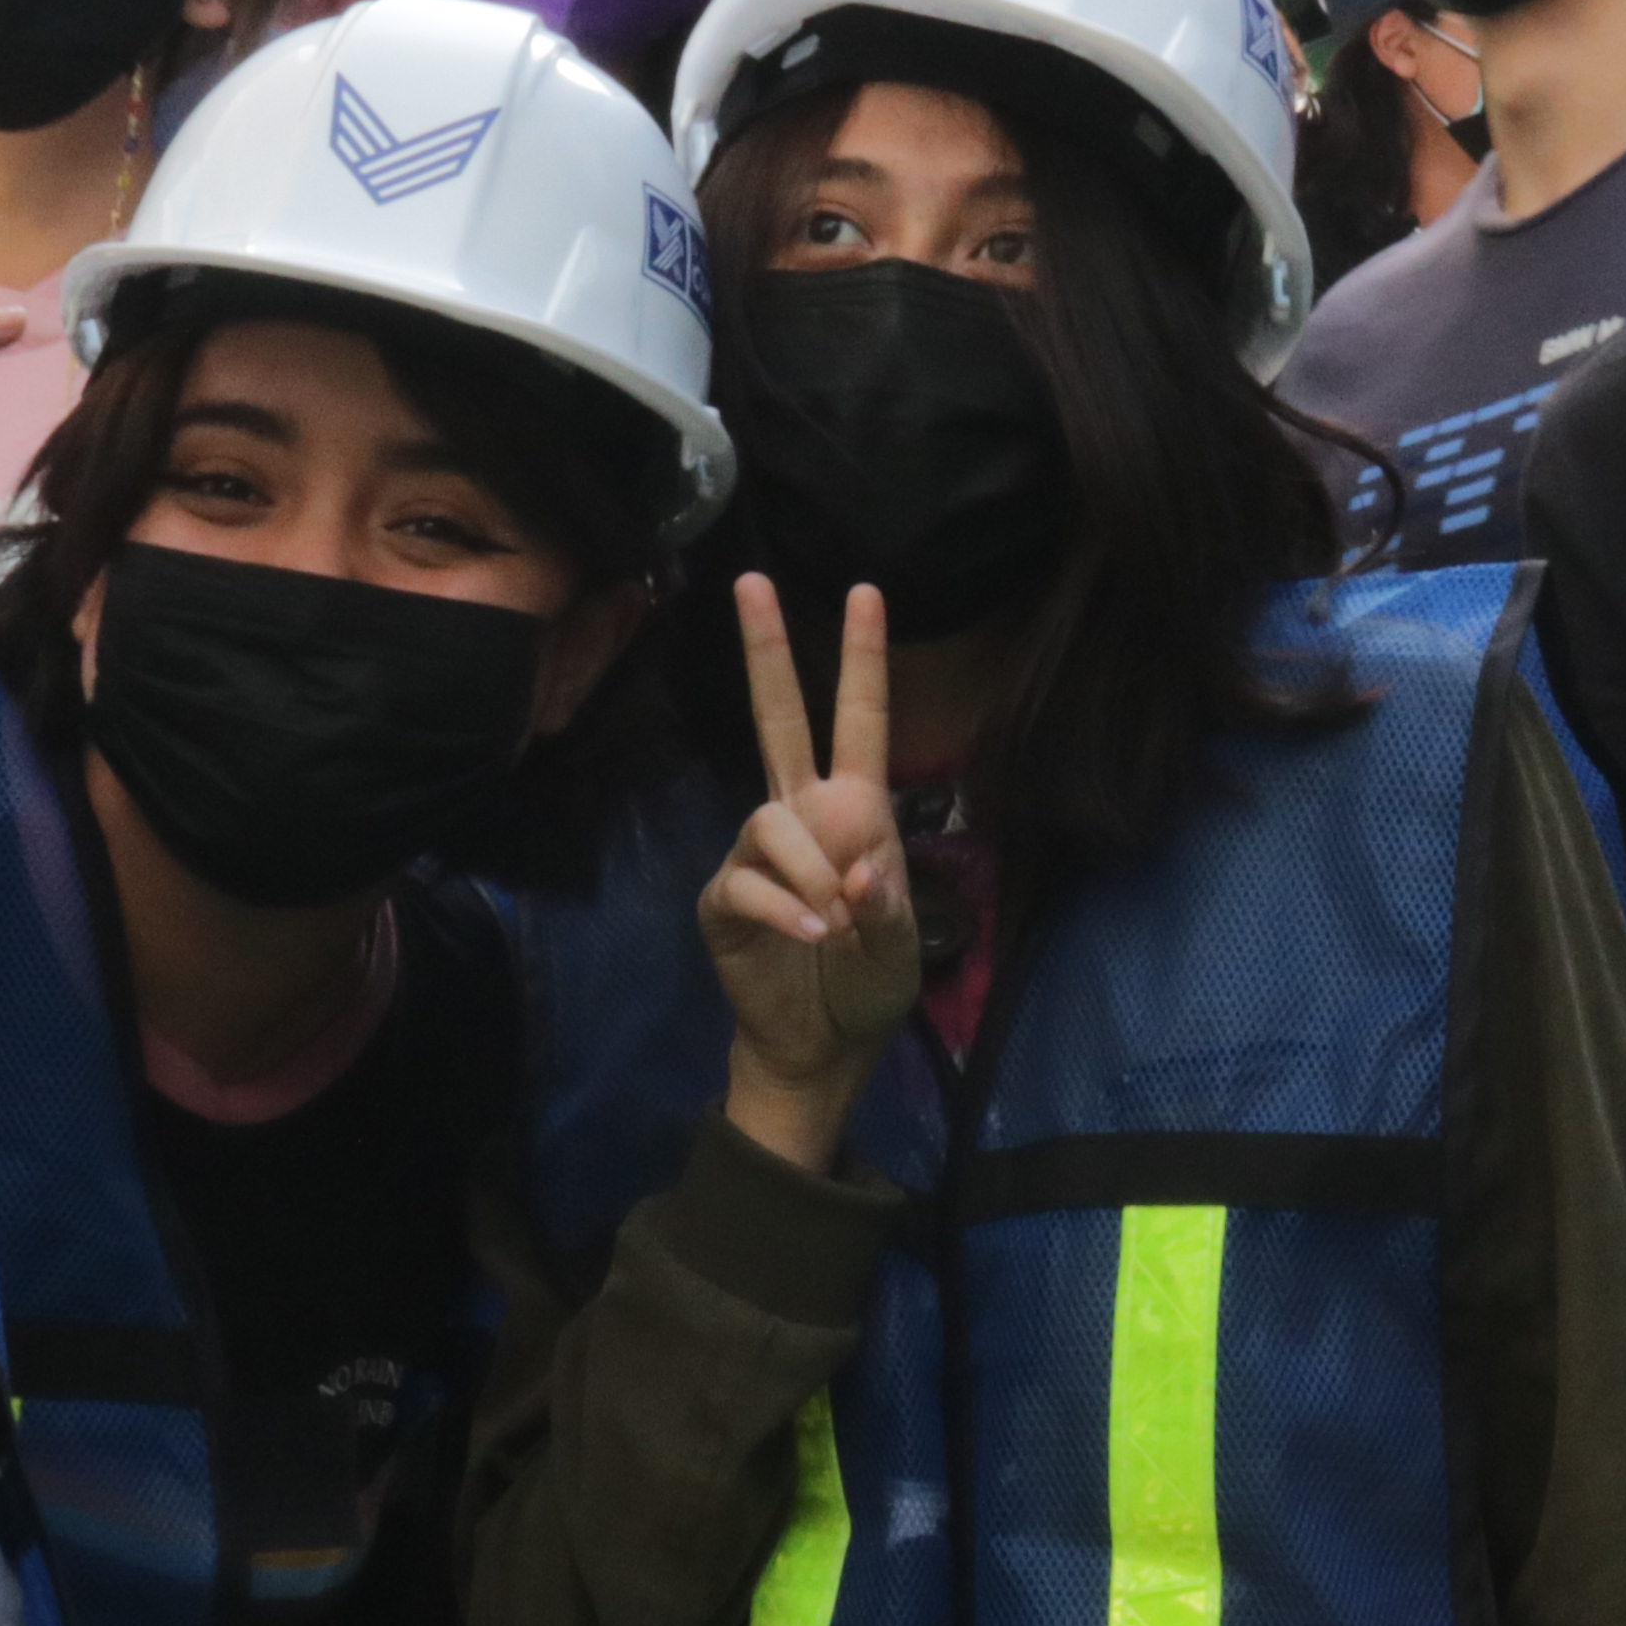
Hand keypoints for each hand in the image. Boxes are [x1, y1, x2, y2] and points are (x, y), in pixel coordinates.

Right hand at [704, 579, 923, 1170]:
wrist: (821, 1045)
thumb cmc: (868, 984)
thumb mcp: (900, 942)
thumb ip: (885, 901)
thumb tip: (852, 859)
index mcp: (857, 811)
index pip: (860, 721)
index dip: (863, 659)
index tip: (867, 590)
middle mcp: (802, 815)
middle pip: (779, 718)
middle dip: (767, 651)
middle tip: (752, 581)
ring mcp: (757, 853)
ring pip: (772, 819)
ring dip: (811, 869)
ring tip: (834, 920)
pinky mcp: (724, 896)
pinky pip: (748, 879)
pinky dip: (785, 905)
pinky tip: (809, 932)